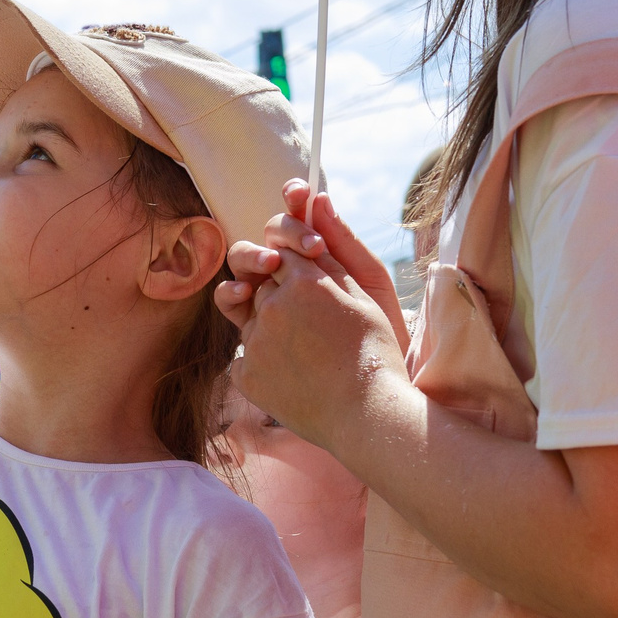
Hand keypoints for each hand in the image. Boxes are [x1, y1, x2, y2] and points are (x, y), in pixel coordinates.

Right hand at [216, 180, 408, 338]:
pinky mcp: (253, 324)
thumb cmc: (379, 330)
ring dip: (252, 255)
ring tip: (272, 264)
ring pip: (243, 263)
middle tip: (310, 246)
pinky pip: (230, 300)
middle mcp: (288, 271)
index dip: (293, 197)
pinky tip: (246, 292)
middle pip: (268, 236)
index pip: (298, 216)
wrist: (373, 382)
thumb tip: (319, 198)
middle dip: (283, 231)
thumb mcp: (369, 282)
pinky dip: (230, 290)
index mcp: (317, 255)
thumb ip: (344, 242)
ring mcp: (267, 296)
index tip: (300, 191)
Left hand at [216, 184, 411, 450]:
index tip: (311, 276)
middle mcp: (272, 306)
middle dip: (276, 285)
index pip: (285, 248)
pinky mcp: (245, 374)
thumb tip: (316, 201)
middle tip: (305, 312)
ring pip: (248, 315)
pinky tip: (291, 373)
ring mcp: (255, 342)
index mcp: (304, 281)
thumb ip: (334, 248)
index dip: (297, 259)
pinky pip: (242, 354)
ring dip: (267, 321)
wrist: (368, 416)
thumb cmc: (375, 351)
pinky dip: (261, 360)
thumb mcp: (364, 292)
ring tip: (301, 345)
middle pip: (259, 278)